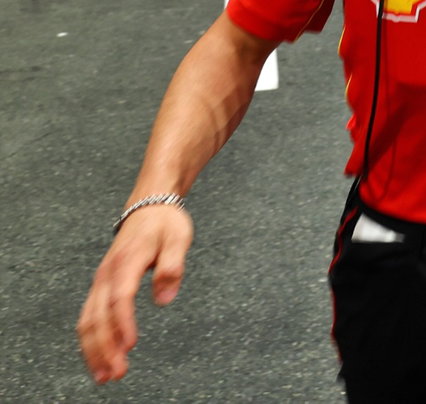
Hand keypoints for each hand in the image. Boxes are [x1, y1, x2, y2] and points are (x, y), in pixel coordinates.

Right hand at [77, 204, 193, 382]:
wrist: (148, 207)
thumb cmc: (165, 224)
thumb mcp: (178, 238)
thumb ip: (172, 266)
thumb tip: (165, 300)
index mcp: (126, 261)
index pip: (120, 298)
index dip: (123, 323)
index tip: (130, 346)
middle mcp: (107, 274)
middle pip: (98, 316)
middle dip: (104, 348)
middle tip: (116, 374)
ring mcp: (100, 281)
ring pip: (88, 321)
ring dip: (94, 350)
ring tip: (105, 376)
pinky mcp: (100, 287)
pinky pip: (89, 317)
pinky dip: (90, 340)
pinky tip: (98, 359)